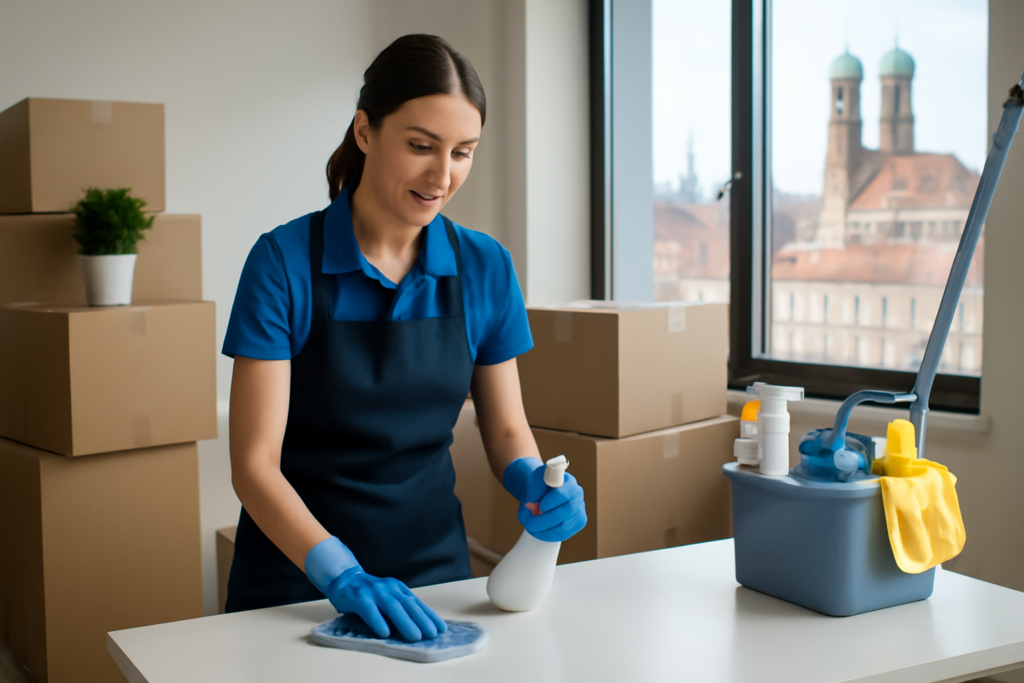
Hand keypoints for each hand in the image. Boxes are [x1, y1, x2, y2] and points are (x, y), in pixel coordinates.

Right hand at [305, 537, 445, 641]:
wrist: (344, 578)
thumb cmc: (369, 593)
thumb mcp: (387, 597)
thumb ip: (399, 608)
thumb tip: (417, 627)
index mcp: (398, 588)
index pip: (417, 603)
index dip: (429, 615)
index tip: (441, 628)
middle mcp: (389, 588)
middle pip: (408, 605)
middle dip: (422, 620)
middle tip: (432, 634)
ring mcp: (374, 592)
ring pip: (393, 608)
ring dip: (405, 623)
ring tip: (415, 637)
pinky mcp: (359, 597)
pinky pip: (370, 611)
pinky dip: (378, 621)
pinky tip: (385, 633)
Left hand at [503, 457, 587, 542]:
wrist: (539, 494)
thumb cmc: (536, 486)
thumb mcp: (532, 482)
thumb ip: (533, 490)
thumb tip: (531, 503)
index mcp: (568, 482)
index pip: (564, 493)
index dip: (552, 501)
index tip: (540, 506)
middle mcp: (577, 495)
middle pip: (567, 512)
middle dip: (546, 520)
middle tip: (528, 524)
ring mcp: (579, 510)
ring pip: (564, 527)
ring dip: (544, 530)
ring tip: (530, 527)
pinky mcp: (578, 523)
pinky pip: (564, 534)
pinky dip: (548, 535)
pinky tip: (538, 531)